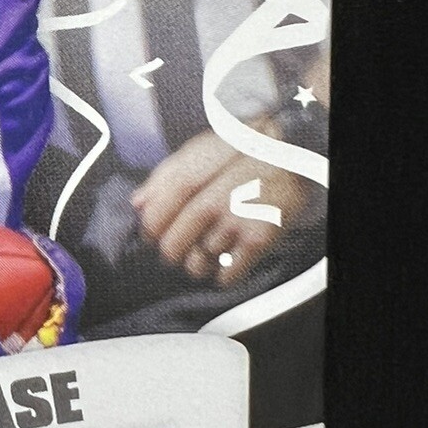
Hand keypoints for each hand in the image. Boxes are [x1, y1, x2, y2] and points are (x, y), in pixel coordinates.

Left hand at [130, 127, 307, 284]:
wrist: (291, 153)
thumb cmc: (239, 153)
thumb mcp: (198, 151)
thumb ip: (164, 177)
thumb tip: (136, 203)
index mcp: (193, 177)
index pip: (154, 216)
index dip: (148, 231)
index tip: (152, 235)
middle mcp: (212, 201)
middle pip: (172, 247)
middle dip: (171, 252)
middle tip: (180, 246)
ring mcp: (235, 222)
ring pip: (197, 265)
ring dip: (197, 263)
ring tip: (208, 249)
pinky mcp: (259, 240)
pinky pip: (227, 276)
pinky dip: (223, 275)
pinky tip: (228, 258)